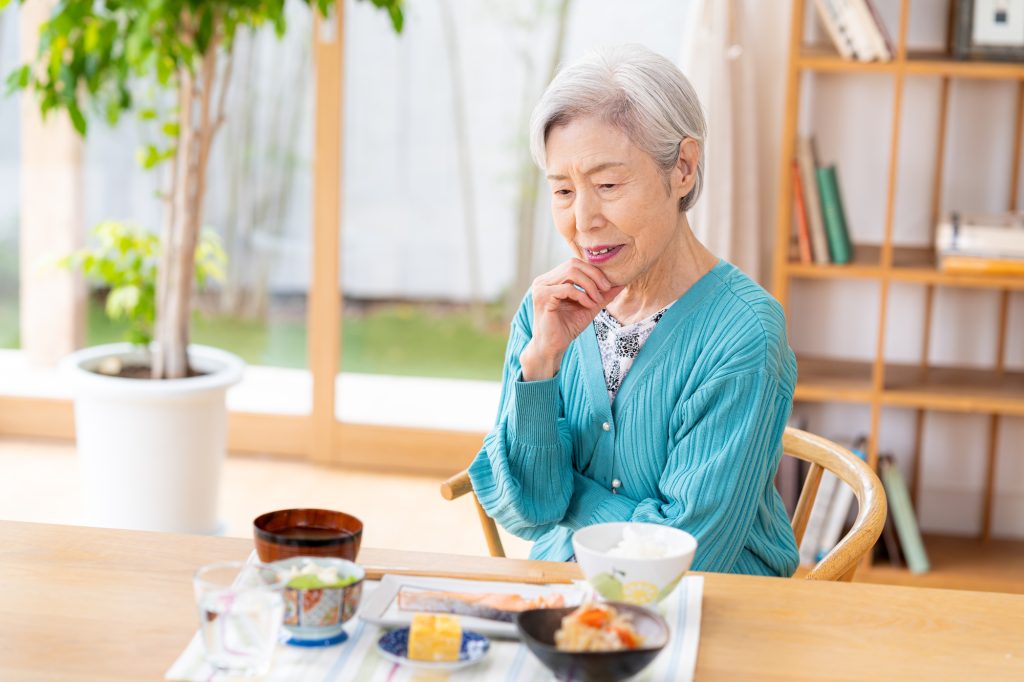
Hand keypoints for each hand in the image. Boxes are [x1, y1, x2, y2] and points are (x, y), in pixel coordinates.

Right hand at [521, 259, 623, 380]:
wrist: (553, 347)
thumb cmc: (567, 328)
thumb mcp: (589, 307)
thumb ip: (602, 294)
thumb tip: (621, 282)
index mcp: (551, 280)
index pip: (575, 264)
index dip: (593, 271)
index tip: (608, 285)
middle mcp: (544, 280)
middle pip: (573, 264)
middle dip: (594, 275)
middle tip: (606, 288)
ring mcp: (541, 287)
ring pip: (571, 272)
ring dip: (590, 285)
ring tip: (597, 299)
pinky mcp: (542, 297)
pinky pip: (567, 288)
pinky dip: (582, 295)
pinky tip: (588, 305)